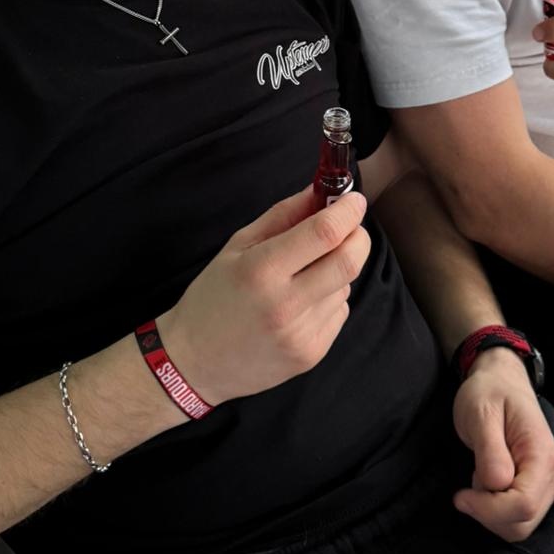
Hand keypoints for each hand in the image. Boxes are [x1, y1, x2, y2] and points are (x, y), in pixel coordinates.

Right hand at [157, 186, 370, 406]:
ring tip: (303, 275)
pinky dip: (329, 297)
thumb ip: (283, 214)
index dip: (347, 211)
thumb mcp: (238, 245)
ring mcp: (301, 334)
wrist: (195, 363)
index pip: (324, 233)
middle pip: (349, 261)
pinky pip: (339, 311)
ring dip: (336, 270)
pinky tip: (300, 303)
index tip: (353, 200)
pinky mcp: (311, 355)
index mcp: (261, 270)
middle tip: (350, 227)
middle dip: (358, 236)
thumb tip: (319, 191)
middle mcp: (285, 304)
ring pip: (345, 285)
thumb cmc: (213, 297)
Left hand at [451, 348, 553, 540]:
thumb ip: (490, 450)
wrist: (501, 381)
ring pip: (519, 527)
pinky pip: (516, 519)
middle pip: (522, 524)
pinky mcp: (536, 491)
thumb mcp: (481, 413)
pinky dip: (495, 512)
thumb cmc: (489, 393)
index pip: (523, 505)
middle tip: (467, 486)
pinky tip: (486, 484)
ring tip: (479, 476)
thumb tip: (497, 484)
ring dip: (490, 513)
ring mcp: (547, 486)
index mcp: (542, 456)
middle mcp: (552, 476)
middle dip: (487, 514)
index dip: (488, 509)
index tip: (460, 495)